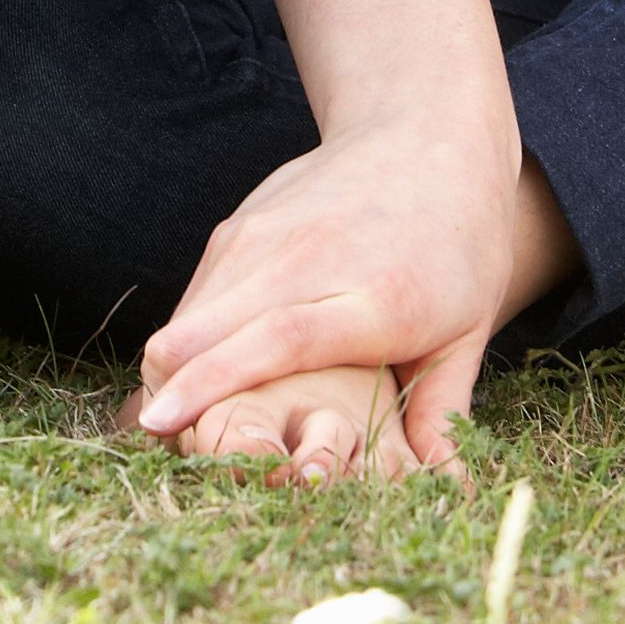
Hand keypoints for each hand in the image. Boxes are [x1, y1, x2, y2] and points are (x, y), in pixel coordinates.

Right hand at [126, 124, 513, 475]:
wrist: (427, 131)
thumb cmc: (458, 243)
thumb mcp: (468, 330)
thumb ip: (441, 413)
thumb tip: (442, 491)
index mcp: (374, 296)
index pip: (281, 338)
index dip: (216, 381)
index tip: (162, 422)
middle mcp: (309, 257)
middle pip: (211, 324)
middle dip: (167, 388)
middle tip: (156, 444)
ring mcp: (266, 233)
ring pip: (189, 310)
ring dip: (170, 368)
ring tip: (169, 420)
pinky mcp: (240, 223)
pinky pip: (196, 291)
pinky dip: (185, 337)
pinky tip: (192, 374)